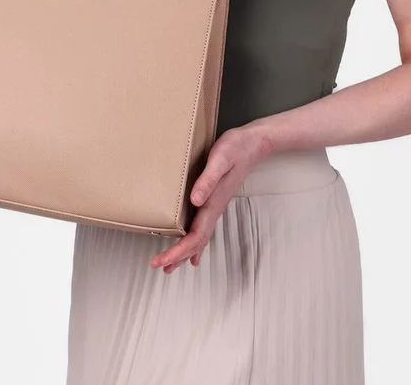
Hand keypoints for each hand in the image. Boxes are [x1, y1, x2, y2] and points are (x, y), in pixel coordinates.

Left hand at [148, 126, 273, 272]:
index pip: (195, 236)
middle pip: (195, 242)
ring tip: (169, 265)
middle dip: (176, 256)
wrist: (252, 144)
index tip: (162, 260)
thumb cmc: (235, 149)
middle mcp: (214, 209)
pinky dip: (195, 243)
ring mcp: (214, 207)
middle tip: (158, 266)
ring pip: (198, 238)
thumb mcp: (219, 160)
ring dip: (183, 252)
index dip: (178, 251)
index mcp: (213, 204)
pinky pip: (202, 228)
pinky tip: (192, 251)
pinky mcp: (213, 201)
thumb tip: (195, 200)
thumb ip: (208, 180)